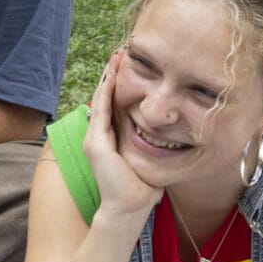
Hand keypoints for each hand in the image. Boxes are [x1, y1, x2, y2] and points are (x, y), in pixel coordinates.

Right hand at [83, 51, 163, 220]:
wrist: (128, 209)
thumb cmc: (140, 190)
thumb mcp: (146, 162)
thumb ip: (151, 149)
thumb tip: (169, 140)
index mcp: (108, 140)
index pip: (112, 106)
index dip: (118, 86)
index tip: (128, 67)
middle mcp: (97, 137)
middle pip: (104, 97)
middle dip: (111, 74)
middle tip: (120, 52)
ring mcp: (93, 139)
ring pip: (101, 99)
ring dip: (107, 76)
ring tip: (115, 57)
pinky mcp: (95, 143)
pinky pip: (101, 109)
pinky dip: (105, 90)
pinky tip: (111, 74)